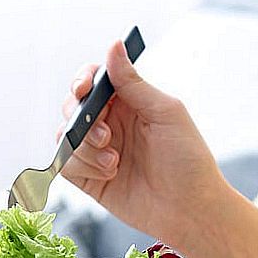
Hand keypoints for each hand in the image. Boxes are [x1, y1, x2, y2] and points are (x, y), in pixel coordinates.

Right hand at [58, 40, 226, 252]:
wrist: (190, 210)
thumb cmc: (189, 161)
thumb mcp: (165, 113)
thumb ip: (133, 83)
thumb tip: (113, 47)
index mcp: (130, 104)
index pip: (94, 82)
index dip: (82, 82)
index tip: (83, 90)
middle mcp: (112, 125)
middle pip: (73, 108)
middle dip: (81, 118)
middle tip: (105, 134)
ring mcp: (99, 153)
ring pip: (67, 137)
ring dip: (86, 147)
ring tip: (114, 160)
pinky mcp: (91, 180)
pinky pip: (66, 164)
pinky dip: (82, 166)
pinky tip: (110, 173)